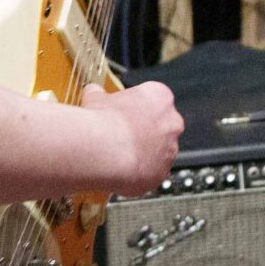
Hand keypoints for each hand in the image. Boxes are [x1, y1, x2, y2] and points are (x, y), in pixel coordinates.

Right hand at [86, 80, 182, 194]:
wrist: (102, 149)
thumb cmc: (102, 121)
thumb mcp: (96, 98)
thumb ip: (98, 94)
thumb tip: (93, 92)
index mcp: (160, 97)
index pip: (154, 100)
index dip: (136, 109)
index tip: (123, 115)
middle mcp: (171, 122)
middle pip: (161, 126)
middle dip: (144, 132)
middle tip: (122, 137)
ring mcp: (169, 149)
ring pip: (158, 152)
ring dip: (143, 154)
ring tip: (118, 156)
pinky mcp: (162, 173)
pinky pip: (152, 173)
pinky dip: (139, 173)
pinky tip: (121, 170)